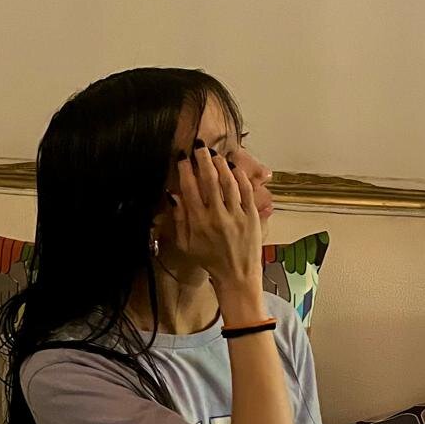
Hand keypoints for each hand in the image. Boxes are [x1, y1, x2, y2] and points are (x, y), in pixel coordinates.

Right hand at [171, 139, 261, 292]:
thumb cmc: (209, 259)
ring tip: (215, 155)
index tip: (183, 159)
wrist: (236, 275)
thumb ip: (179, 219)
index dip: (185, 170)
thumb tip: (172, 195)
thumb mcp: (186, 244)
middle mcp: (217, 216)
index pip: (190, 189)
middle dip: (203, 160)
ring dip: (221, 165)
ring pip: (228, 182)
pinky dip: (240, 177)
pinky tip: (234, 168)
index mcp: (199, 222)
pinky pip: (246, 192)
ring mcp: (236, 215)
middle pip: (209, 180)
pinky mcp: (252, 217)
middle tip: (199, 147)